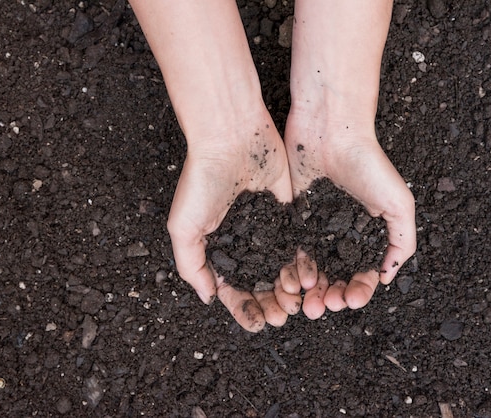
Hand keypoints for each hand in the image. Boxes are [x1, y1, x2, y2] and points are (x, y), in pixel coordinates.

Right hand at [167, 113, 292, 331]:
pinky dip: (302, 265)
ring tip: (296, 303)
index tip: (256, 323)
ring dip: (288, 291)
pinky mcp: (289, 215)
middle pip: (260, 283)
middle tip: (281, 316)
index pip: (232, 288)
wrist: (232, 139)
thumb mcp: (183, 227)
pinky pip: (298, 246)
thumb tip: (208, 297)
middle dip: (270, 304)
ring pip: (281, 269)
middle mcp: (244, 242)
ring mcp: (268, 229)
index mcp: (218, 248)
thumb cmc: (202, 181)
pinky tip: (307, 280)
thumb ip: (191, 265)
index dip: (243, 308)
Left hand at [274, 0, 414, 316]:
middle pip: (336, 276)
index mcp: (366, 234)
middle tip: (323, 308)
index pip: (363, 273)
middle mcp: (341, 234)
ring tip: (306, 304)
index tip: (351, 300)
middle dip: (331, 296)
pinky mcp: (292, 218)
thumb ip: (402, 241)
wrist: (330, 131)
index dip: (359, 291)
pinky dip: (292, 270)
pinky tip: (291, 284)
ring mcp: (316, 227)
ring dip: (311, 291)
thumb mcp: (399, 204)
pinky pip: (291, 250)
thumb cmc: (369, 164)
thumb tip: (388, 276)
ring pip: (312, 269)